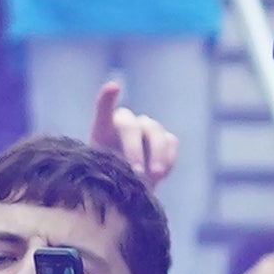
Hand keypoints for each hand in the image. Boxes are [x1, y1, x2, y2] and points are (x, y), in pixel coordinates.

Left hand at [89, 73, 180, 197]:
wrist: (129, 186)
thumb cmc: (110, 179)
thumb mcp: (102, 174)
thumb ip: (110, 167)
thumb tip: (127, 172)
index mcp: (104, 127)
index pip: (104, 108)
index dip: (108, 97)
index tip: (114, 87)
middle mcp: (126, 122)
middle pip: (132, 126)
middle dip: (134, 150)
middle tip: (137, 173)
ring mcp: (147, 127)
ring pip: (156, 131)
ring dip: (157, 154)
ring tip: (155, 176)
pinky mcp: (166, 138)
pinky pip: (171, 142)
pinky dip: (168, 158)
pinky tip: (161, 175)